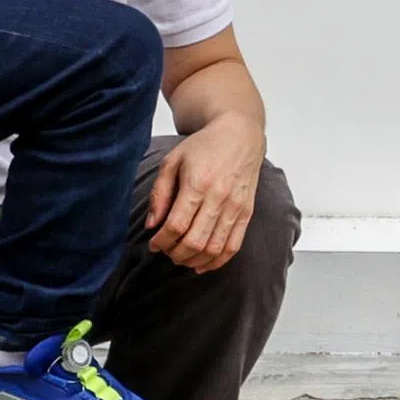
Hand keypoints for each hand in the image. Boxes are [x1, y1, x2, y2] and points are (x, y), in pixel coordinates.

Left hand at [138, 107, 260, 270]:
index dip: (162, 241)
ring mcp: (236, 207)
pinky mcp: (247, 212)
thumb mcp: (172, 161)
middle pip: (195, 241)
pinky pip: (233, 246)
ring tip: (181, 257)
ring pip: (214, 248)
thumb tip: (152, 225)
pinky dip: (216, 261)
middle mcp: (219, 197)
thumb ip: (159, 193)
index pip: (177, 225)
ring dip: (194, 260)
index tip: (154, 244)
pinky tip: (201, 264)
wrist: (240, 134)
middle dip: (175, 253)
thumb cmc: (204, 146)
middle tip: (166, 251)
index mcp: (197, 183)